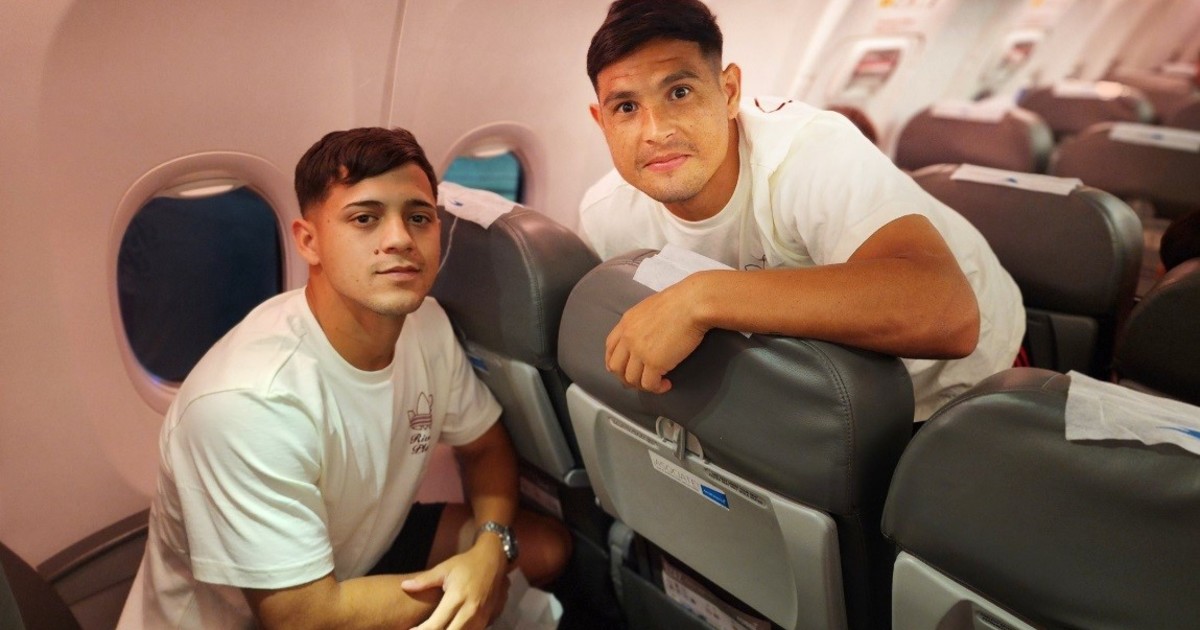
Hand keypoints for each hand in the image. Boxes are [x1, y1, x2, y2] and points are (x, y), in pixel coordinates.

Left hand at [401, 538, 508, 629]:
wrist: (494, 560)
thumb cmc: (466, 564)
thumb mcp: (444, 568)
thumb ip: (425, 580)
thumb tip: (404, 586)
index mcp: (456, 598)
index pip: (435, 626)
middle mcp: (469, 612)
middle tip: (422, 629)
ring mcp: (480, 618)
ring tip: (436, 627)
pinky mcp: (487, 620)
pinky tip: (451, 626)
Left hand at [605, 278, 708, 392]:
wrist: (692, 304)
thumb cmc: (679, 301)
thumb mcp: (650, 309)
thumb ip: (641, 324)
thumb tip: (647, 336)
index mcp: (626, 323)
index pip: (610, 348)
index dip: (615, 361)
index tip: (624, 369)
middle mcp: (628, 338)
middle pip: (615, 367)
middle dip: (625, 378)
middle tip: (639, 382)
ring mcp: (639, 351)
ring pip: (631, 379)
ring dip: (642, 385)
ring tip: (656, 384)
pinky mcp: (654, 363)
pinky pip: (649, 384)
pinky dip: (657, 388)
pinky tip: (666, 384)